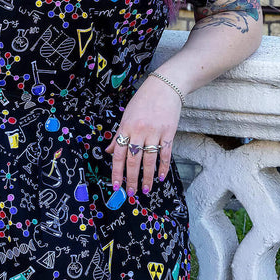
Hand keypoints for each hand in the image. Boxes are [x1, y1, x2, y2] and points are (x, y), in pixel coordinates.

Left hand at [104, 75, 181, 196]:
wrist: (164, 87)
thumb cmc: (143, 101)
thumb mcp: (126, 116)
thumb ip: (119, 135)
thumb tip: (110, 151)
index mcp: (126, 127)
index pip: (119, 154)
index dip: (117, 171)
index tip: (116, 185)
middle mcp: (139, 131)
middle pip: (134, 160)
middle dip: (131, 179)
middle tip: (130, 193)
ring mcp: (155, 132)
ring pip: (150, 160)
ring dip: (147, 177)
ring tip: (145, 190)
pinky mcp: (169, 133)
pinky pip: (165, 153)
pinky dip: (163, 167)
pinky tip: (161, 177)